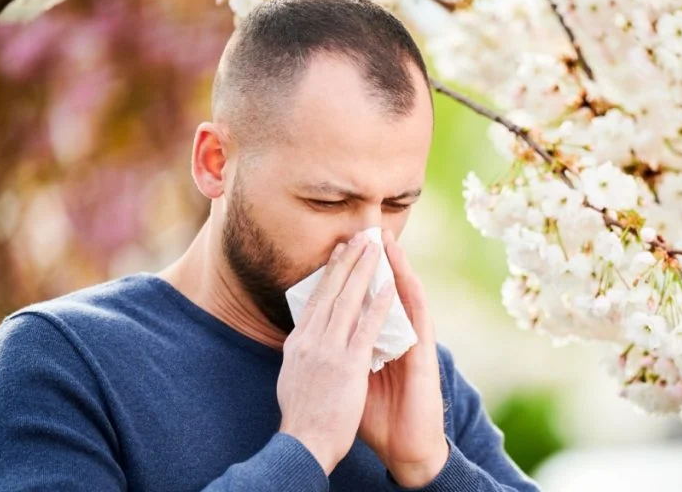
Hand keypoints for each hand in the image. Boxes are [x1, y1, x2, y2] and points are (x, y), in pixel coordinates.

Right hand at [277, 232, 394, 473]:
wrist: (304, 444)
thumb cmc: (302, 417)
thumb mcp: (292, 377)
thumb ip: (300, 356)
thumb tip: (300, 341)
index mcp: (297, 343)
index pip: (315, 300)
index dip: (329, 274)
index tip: (340, 253)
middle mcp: (310, 341)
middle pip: (330, 291)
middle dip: (347, 261)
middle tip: (360, 236)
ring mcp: (328, 350)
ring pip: (348, 300)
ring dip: (363, 271)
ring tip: (375, 247)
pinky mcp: (348, 364)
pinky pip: (367, 327)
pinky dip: (378, 303)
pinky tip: (389, 285)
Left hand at [358, 230, 448, 487]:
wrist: (405, 447)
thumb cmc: (377, 418)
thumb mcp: (349, 380)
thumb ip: (336, 358)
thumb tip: (311, 343)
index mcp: (372, 341)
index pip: (360, 301)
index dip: (349, 275)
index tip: (336, 249)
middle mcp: (394, 336)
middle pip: (381, 290)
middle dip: (370, 260)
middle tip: (361, 229)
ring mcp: (411, 342)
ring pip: (403, 296)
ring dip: (395, 266)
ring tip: (384, 239)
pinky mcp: (424, 353)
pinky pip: (418, 318)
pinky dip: (411, 295)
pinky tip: (405, 275)